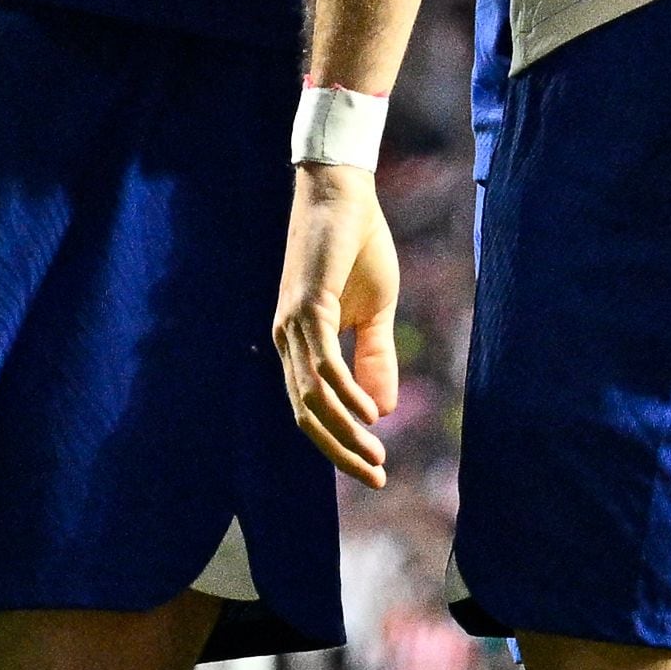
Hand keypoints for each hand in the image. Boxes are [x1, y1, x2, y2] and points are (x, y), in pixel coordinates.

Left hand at [273, 163, 400, 485]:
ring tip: (376, 453)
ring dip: (345, 431)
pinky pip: (323, 365)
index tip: (375, 469)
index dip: (340, 444)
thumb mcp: (375, 311)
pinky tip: (369, 412)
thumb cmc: (357, 246)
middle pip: (306, 415)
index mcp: (299, 345)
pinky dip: (345, 394)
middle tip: (376, 476)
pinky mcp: (306, 306)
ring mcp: (292, 325)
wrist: (344, 193)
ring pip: (312, 397)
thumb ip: (375, 358)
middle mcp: (287, 341)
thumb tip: (383, 411)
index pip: (312, 411)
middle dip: (341, 451)